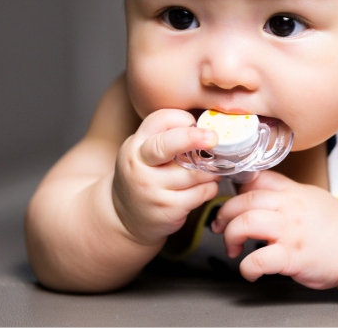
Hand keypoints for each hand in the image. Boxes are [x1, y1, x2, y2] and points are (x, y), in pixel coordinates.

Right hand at [112, 109, 220, 245]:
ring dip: (211, 171)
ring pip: (195, 172)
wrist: (123, 218)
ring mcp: (152, 188)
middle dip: (194, 138)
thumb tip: (205, 127)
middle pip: (169, 144)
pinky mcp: (168, 209)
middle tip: (214, 138)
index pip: (160, 119)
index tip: (197, 124)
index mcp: (136, 144)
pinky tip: (204, 188)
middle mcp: (140, 164)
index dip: (183, 118)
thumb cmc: (144, 177)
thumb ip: (168, 138)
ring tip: (210, 171)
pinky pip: (201, 193)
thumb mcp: (144, 153)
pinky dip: (210, 188)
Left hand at [212, 171, 337, 289]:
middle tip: (221, 226)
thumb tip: (255, 187)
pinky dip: (246, 267)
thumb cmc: (334, 226)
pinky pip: (258, 260)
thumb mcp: (310, 196)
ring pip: (245, 223)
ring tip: (233, 247)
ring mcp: (290, 232)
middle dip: (224, 214)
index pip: (257, 178)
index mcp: (292, 192)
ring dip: (230, 236)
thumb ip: (284, 191)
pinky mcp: (292, 257)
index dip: (236, 187)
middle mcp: (289, 208)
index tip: (230, 199)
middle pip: (244, 200)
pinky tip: (249, 270)